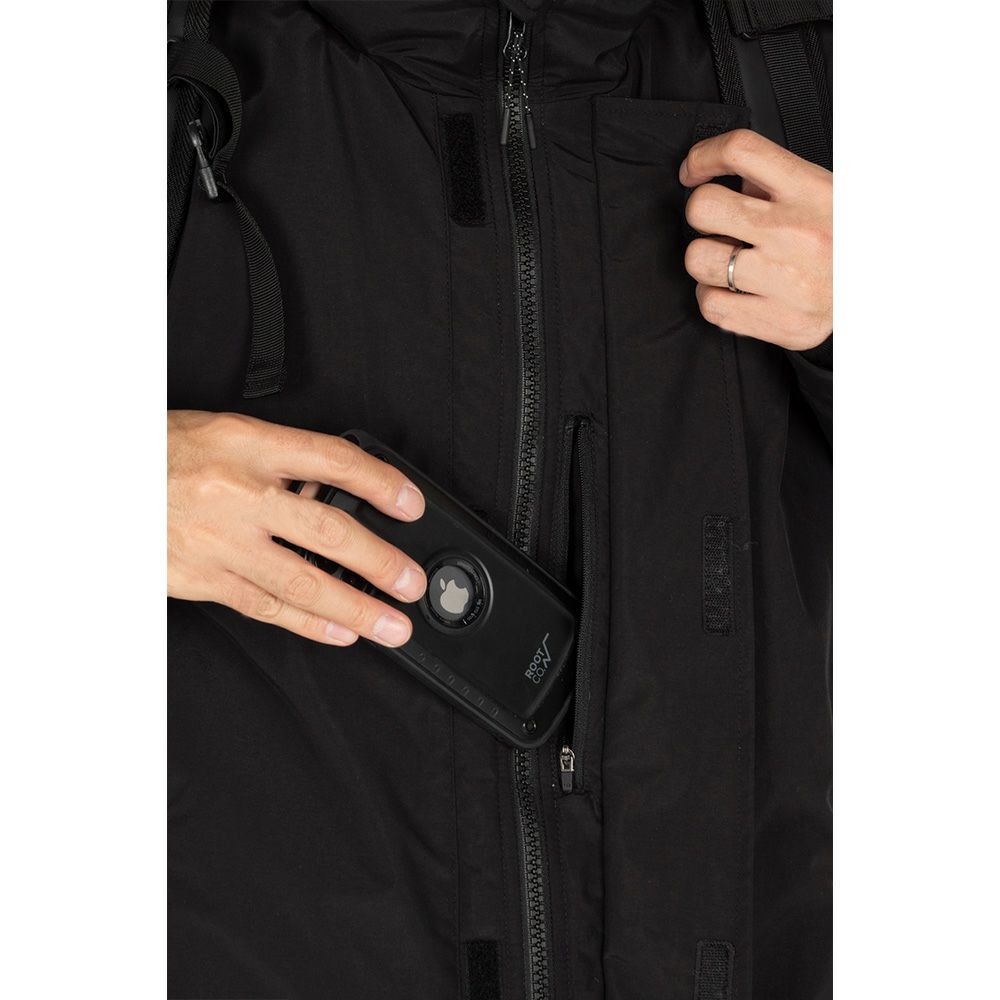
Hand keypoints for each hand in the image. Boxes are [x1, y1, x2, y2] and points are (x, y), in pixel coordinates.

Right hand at [168, 410, 427, 646]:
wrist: (96, 483)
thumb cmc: (162, 454)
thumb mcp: (226, 434)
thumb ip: (281, 461)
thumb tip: (335, 490)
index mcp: (248, 445)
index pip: (333, 460)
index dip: (381, 483)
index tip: (411, 505)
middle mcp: (239, 493)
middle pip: (328, 529)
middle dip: (379, 561)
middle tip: (412, 583)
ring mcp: (221, 541)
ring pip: (301, 580)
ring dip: (354, 607)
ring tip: (391, 624)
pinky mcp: (203, 579)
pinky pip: (265, 606)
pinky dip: (308, 623)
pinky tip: (340, 631)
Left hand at [680, 129, 831, 350]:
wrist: (882, 290)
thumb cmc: (845, 239)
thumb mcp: (824, 193)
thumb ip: (776, 182)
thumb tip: (725, 175)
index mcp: (811, 191)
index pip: (742, 151)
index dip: (704, 156)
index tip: (693, 171)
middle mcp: (795, 233)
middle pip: (703, 209)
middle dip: (703, 215)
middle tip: (719, 225)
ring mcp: (786, 280)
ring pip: (698, 260)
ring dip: (706, 261)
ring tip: (732, 263)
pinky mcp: (781, 321)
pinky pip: (710, 306)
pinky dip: (715, 299)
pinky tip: (737, 292)